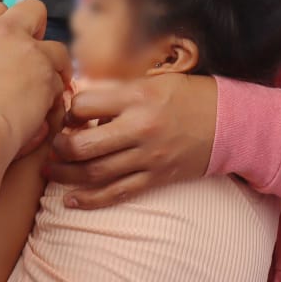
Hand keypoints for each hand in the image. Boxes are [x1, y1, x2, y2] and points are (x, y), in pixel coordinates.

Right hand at [0, 0, 71, 158]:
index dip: (7, 24)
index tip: (10, 41)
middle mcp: (2, 32)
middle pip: (33, 9)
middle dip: (39, 29)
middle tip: (36, 54)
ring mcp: (28, 50)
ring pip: (57, 48)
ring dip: (54, 66)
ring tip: (47, 88)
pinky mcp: (47, 73)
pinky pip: (60, 81)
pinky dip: (54, 95)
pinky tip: (43, 110)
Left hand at [45, 74, 217, 208]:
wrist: (228, 122)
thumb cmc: (186, 95)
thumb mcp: (151, 80)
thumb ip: (116, 91)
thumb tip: (79, 99)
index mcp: (137, 97)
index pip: (85, 104)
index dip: (70, 109)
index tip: (68, 112)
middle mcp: (140, 129)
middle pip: (85, 145)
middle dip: (60, 147)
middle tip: (51, 144)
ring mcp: (148, 157)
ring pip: (96, 173)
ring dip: (67, 174)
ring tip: (51, 169)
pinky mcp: (156, 178)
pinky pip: (118, 193)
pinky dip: (91, 200)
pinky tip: (71, 201)